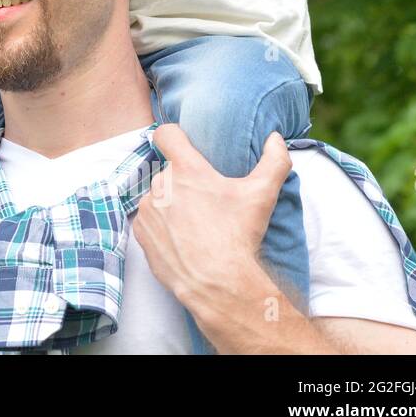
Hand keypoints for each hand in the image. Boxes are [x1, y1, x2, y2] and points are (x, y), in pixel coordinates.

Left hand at [131, 124, 289, 307]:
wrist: (217, 281)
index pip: (166, 134)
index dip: (175, 137)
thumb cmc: (238, 236)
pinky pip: (148, 219)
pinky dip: (160, 224)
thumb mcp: (262, 195)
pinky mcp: (140, 231)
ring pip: (158, 196)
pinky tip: (181, 237)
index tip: (183, 145)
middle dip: (183, 181)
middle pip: (168, 171)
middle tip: (204, 199)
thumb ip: (274, 161)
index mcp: (186, 170)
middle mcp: (161, 185)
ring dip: (171, 203)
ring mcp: (148, 208)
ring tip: (194, 223)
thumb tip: (275, 138)